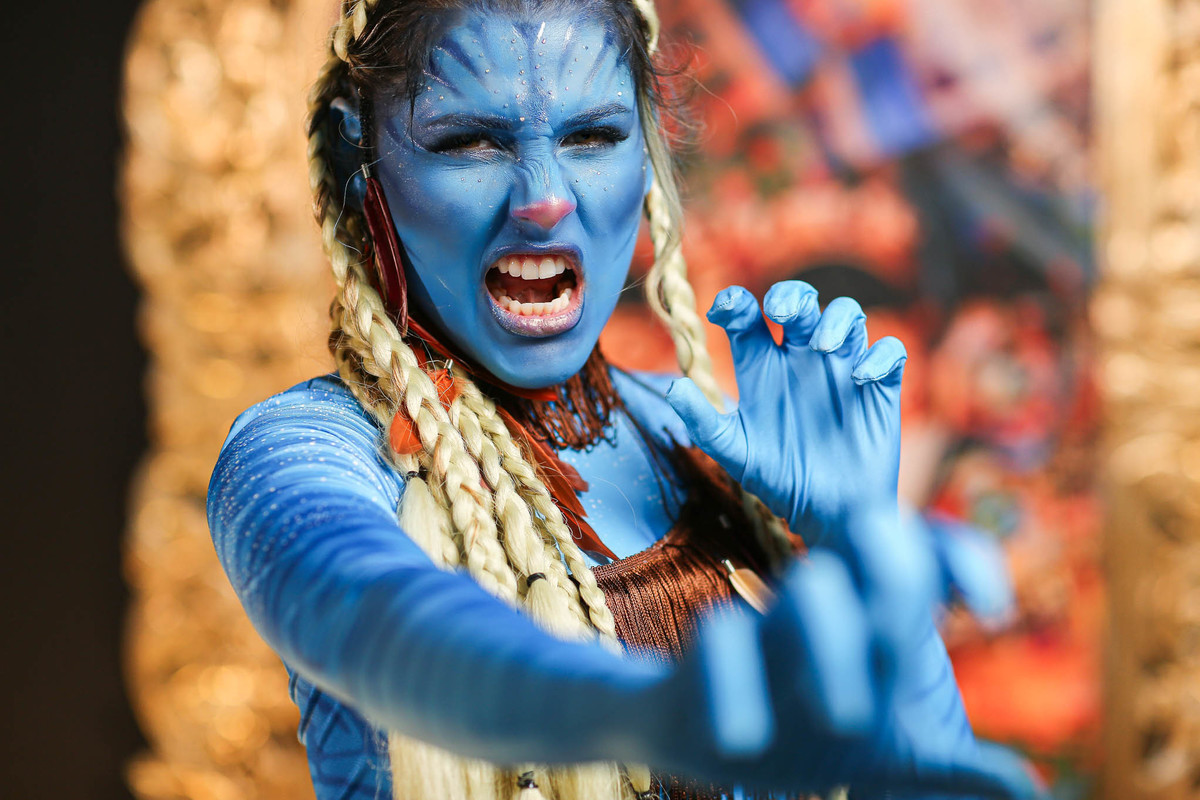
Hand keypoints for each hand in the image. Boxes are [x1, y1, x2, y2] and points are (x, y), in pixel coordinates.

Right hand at [633, 506, 1039, 799]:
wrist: (711, 738)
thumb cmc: (809, 735)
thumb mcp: (888, 761)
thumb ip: (951, 768)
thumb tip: (1030, 789)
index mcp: (874, 617)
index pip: (927, 552)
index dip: (964, 561)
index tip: (993, 614)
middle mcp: (829, 603)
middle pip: (872, 541)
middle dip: (898, 577)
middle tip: (906, 642)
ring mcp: (769, 622)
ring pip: (810, 589)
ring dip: (833, 645)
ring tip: (847, 721)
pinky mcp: (709, 651)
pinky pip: (722, 640)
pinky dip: (739, 691)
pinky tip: (748, 744)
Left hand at [667, 282, 906, 545]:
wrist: (828, 515)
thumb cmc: (778, 480)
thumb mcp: (735, 453)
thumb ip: (704, 422)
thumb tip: (674, 388)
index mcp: (761, 367)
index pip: (747, 318)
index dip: (735, 303)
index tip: (725, 310)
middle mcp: (800, 359)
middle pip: (799, 302)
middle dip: (791, 295)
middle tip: (780, 313)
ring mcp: (841, 369)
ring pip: (847, 314)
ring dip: (837, 319)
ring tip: (823, 347)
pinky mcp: (879, 387)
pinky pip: (890, 352)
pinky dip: (879, 356)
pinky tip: (861, 379)